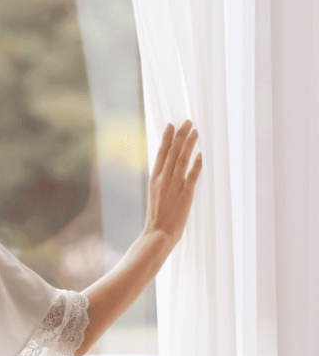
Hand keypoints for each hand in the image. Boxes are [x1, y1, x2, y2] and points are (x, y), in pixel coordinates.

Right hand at [145, 119, 202, 244]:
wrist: (158, 234)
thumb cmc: (157, 218)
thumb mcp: (155, 196)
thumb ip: (161, 183)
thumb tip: (168, 172)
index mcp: (154, 179)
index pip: (161, 153)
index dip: (166, 138)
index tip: (171, 125)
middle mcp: (163, 179)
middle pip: (172, 152)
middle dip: (180, 135)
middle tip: (187, 122)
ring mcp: (174, 186)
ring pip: (181, 159)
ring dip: (189, 144)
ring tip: (195, 131)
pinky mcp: (186, 194)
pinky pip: (192, 175)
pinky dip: (196, 164)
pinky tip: (200, 154)